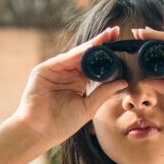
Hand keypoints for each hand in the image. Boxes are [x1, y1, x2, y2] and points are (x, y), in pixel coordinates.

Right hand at [12, 26, 127, 148]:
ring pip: (76, 54)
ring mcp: (56, 70)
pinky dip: (76, 54)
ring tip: (107, 36)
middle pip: (86, 54)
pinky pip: (62, 59)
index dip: (107, 54)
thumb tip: (123, 81)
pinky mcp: (44, 70)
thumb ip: (103, 93)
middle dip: (101, 43)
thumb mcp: (88, 107)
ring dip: (91, 45)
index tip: (121, 44)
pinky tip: (89, 48)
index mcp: (78, 81)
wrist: (39, 132)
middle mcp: (68, 72)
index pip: (95, 64)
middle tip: (115, 31)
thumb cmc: (62, 123)